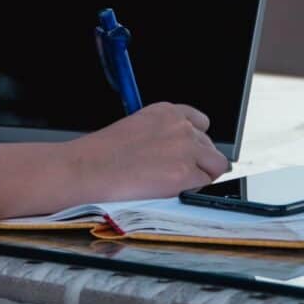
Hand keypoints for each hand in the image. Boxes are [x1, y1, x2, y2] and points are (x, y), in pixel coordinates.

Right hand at [67, 102, 229, 200]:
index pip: (201, 123)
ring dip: (200, 176)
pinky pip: (205, 184)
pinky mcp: (185, 173)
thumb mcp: (137, 128)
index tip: (188, 154)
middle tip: (174, 175)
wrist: (87, 169)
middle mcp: (181, 126)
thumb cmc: (102, 154)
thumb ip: (163, 134)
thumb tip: (177, 150)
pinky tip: (170, 191)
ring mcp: (186, 149)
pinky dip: (192, 191)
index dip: (196, 143)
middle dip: (198, 161)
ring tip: (172, 184)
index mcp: (168, 111)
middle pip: (210, 146)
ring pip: (215, 165)